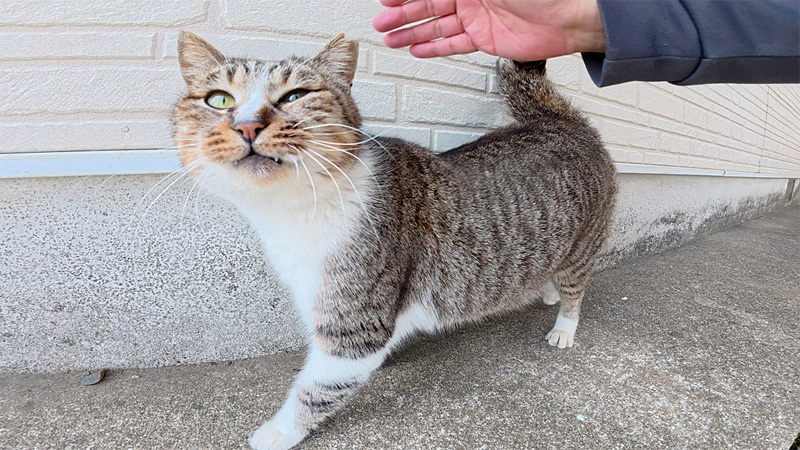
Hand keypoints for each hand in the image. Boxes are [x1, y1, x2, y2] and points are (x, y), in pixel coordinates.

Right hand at [373, 0, 605, 60]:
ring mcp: (477, 17)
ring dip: (413, 32)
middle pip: (428, 5)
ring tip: (391, 40)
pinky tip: (417, 50)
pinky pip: (453, 43)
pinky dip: (434, 47)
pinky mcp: (485, 39)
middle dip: (402, 14)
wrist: (570, 18)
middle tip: (381, 23)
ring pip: (437, 25)